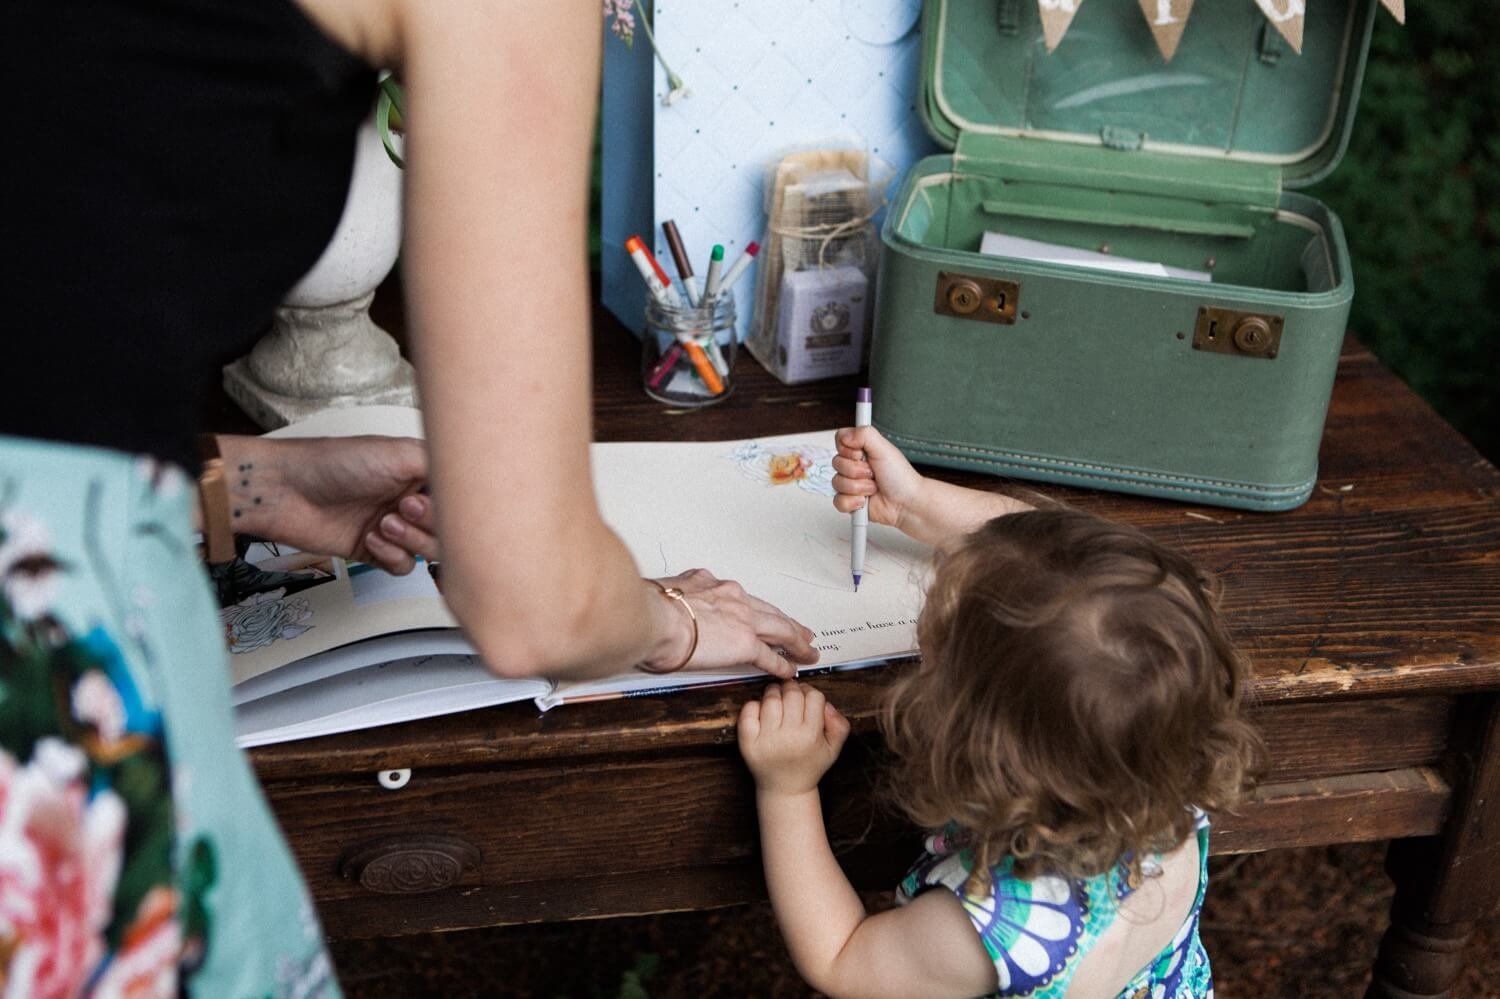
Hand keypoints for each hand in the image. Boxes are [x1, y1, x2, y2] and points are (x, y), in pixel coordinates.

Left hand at [218, 435, 438, 573]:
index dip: (453, 505)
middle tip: (405, 508)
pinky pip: (403, 567)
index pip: (460, 497)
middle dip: (430, 523)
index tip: (433, 496)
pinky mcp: (374, 550)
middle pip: (450, 528)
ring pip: (430, 550)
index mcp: (420, 471)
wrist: (284, 491)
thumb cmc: (332, 463)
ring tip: (385, 524)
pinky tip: (373, 540)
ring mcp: (393, 526)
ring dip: (411, 540)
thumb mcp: (397, 453)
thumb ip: (441, 464)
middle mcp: (410, 498)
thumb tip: (474, 479)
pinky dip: (392, 557)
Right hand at [645, 569, 819, 678]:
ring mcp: (741, 619)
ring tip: (807, 650)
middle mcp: (731, 596)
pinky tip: (791, 670)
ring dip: (796, 641)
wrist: (651, 619)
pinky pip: (770, 656)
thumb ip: (670, 599)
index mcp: (709, 583)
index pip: (740, 598)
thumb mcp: (661, 593)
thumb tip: (659, 606)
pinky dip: (783, 664)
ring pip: (780, 629)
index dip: (755, 608)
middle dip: (787, 622)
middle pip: (769, 611)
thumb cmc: (646, 609)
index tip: (760, 613)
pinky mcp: (744, 644)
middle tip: (802, 631)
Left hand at [738, 680, 850, 795]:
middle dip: (792, 688)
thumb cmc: (809, 765)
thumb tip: (826, 704)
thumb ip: (839, 724)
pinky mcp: (748, 743)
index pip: (814, 697)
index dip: (811, 693)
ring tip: (777, 698)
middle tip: (791, 693)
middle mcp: (789, 737)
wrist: (785, 789)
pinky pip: (748, 711)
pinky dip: (754, 704)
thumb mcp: (833, 749)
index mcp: (811, 736)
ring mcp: (766, 740)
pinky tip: (761, 710)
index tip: (807, 698)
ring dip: (774, 692)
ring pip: (770, 699)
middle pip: (792, 694)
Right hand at [832, 425, 924, 530]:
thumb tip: (845, 435)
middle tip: (873, 473)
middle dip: (857, 470)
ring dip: (859, 487)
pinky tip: (865, 501)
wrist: (906, 503)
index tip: (862, 453)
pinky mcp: (849, 502)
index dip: (848, 449)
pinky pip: (838, 501)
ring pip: (837, 483)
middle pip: (836, 463)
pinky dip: (853, 502)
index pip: (840, 441)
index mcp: (861, 450)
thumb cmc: (900, 477)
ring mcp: (850, 484)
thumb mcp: (884, 448)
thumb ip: (864, 434)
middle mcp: (854, 466)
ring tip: (873, 488)